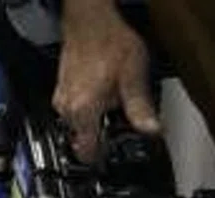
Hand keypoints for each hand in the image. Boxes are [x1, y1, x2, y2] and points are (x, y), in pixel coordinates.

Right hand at [54, 0, 160, 163]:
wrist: (90, 21)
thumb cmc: (109, 43)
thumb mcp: (134, 77)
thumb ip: (141, 108)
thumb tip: (153, 131)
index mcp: (83, 111)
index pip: (87, 152)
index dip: (101, 159)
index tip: (112, 158)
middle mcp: (67, 109)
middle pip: (82, 140)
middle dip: (101, 136)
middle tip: (120, 127)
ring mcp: (61, 99)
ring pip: (78, 125)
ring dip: (95, 121)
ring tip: (113, 106)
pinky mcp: (61, 90)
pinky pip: (74, 110)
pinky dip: (88, 109)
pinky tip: (103, 94)